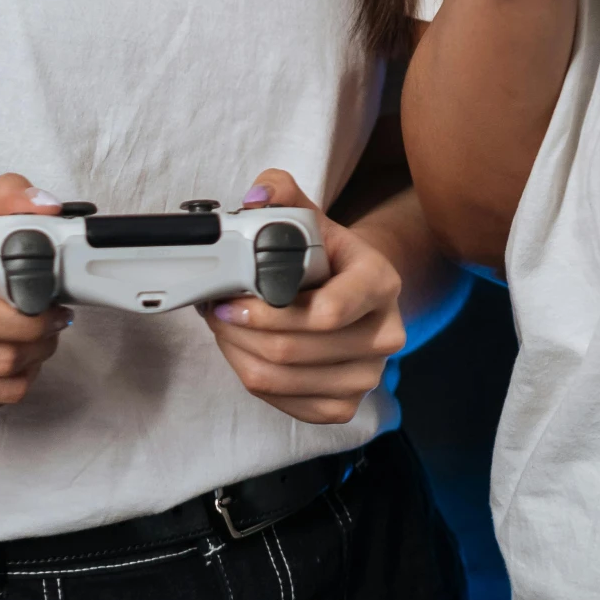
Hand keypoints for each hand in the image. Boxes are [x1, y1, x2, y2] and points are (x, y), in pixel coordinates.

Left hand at [201, 171, 406, 425]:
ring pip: (282, 380)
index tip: (232, 297)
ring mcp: (367, 376)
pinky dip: (252, 377)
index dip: (270, 310)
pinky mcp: (345, 406)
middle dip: (241, 331)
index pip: (330, 310)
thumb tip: (256, 198)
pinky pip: (283, 403)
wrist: (356, 290)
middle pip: (294, 349)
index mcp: (381, 282)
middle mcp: (384, 335)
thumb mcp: (309, 214)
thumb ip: (280, 192)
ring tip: (224, 326)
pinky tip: (244, 350)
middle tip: (215, 309)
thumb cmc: (329, 254)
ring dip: (239, 354)